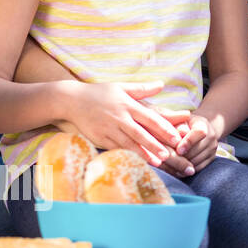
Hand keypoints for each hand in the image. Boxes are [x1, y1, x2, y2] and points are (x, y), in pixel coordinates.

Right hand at [61, 81, 190, 173]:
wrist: (71, 101)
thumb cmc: (99, 93)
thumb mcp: (121, 87)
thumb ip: (142, 89)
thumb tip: (162, 84)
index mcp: (127, 105)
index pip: (149, 118)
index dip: (163, 128)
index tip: (176, 136)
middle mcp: (119, 118)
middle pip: (140, 133)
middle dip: (155, 145)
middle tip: (169, 155)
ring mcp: (108, 129)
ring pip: (128, 144)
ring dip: (143, 154)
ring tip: (158, 162)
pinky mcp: (99, 138)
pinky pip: (115, 149)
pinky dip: (127, 156)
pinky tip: (137, 162)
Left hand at [157, 111, 222, 175]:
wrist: (198, 130)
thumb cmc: (183, 125)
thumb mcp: (179, 121)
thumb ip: (177, 125)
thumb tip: (177, 134)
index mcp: (203, 124)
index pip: (200, 133)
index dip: (189, 142)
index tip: (178, 150)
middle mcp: (211, 137)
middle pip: (197, 150)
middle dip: (181, 157)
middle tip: (168, 161)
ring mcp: (212, 149)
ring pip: (197, 161)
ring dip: (182, 165)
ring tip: (169, 166)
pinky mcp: (211, 159)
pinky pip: (197, 168)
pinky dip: (185, 170)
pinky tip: (174, 169)